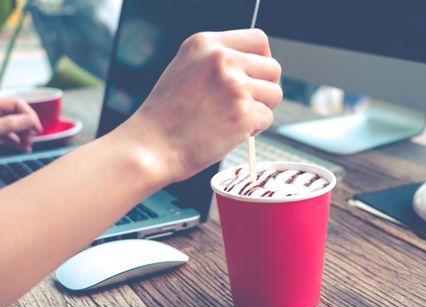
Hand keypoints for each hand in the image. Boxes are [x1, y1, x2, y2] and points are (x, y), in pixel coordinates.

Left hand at [0, 95, 42, 156]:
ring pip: (13, 126)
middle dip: (26, 126)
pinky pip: (7, 136)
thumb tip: (30, 120)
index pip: (16, 104)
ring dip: (23, 135)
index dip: (29, 115)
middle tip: (32, 138)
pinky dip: (16, 142)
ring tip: (28, 146)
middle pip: (16, 115)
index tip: (37, 128)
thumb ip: (9, 124)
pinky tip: (22, 148)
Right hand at [117, 29, 282, 183]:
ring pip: (274, 94)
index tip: (255, 77)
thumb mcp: (184, 70)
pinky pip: (267, 118)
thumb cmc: (165, 117)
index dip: (262, 61)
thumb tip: (253, 68)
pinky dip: (254, 130)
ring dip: (260, 110)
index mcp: (206, 44)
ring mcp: (234, 86)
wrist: (150, 147)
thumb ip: (216, 63)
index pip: (258, 40)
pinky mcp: (243, 113)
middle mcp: (222, 59)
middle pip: (272, 68)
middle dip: (264, 89)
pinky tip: (230, 133)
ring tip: (233, 120)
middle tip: (244, 105)